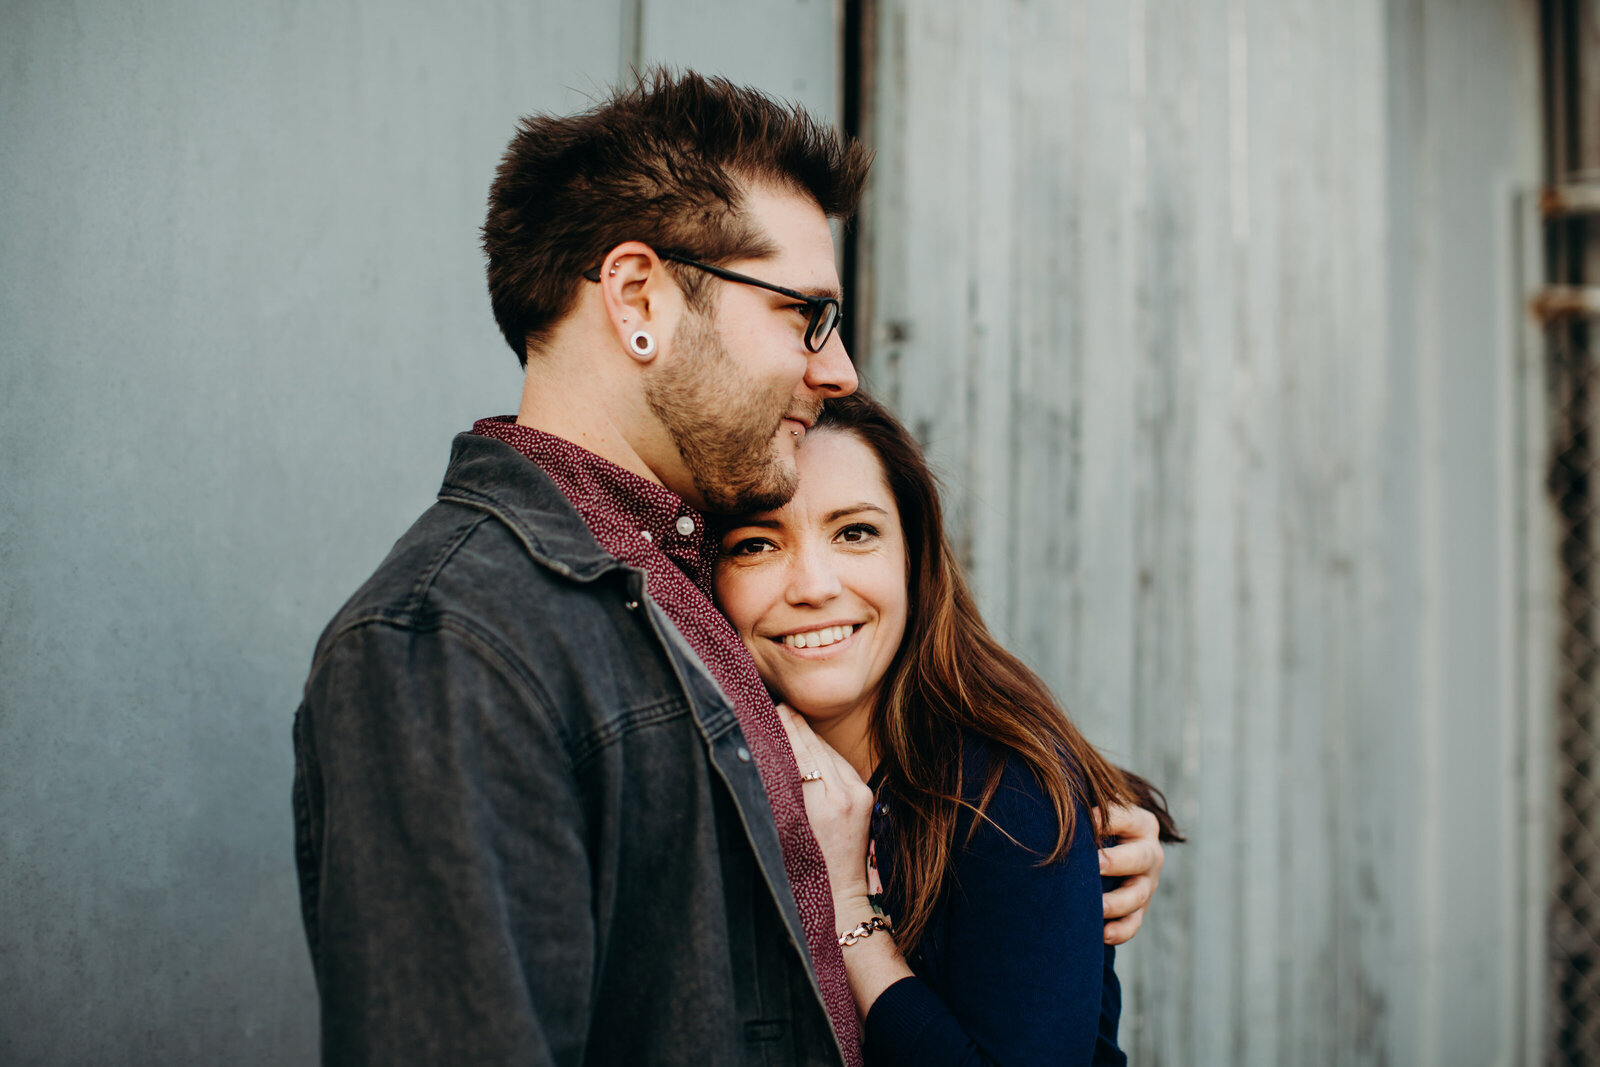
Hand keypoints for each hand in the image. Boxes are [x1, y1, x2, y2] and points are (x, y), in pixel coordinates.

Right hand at [775, 704, 875, 904]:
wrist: (839, 894)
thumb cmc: (802, 869)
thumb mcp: (783, 830)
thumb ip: (779, 791)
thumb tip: (766, 756)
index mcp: (821, 806)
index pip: (799, 755)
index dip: (784, 731)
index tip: (771, 711)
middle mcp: (844, 795)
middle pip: (815, 748)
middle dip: (795, 726)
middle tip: (777, 705)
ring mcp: (858, 794)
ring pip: (828, 752)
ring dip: (808, 736)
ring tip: (788, 717)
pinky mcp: (865, 795)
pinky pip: (839, 763)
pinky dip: (822, 751)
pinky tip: (808, 741)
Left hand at [1093, 802, 1163, 945]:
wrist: (1112, 844)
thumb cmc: (1094, 821)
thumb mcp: (1097, 806)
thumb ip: (1085, 802)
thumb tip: (1057, 802)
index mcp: (1140, 822)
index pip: (1125, 817)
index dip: (1105, 819)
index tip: (1084, 823)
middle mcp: (1149, 852)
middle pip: (1140, 857)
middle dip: (1117, 861)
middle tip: (1095, 865)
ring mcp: (1147, 882)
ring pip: (1138, 895)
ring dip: (1117, 903)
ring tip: (1097, 908)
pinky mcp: (1139, 907)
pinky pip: (1134, 923)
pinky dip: (1120, 930)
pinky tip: (1102, 935)